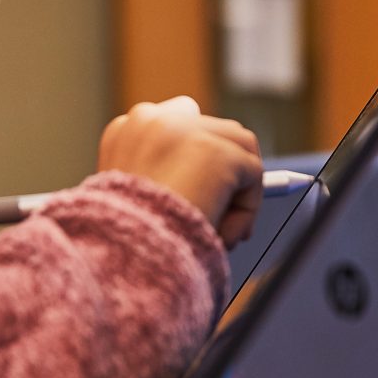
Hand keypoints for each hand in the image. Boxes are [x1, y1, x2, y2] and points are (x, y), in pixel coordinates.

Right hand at [98, 95, 262, 246]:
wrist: (123, 257)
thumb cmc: (126, 244)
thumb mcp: (132, 203)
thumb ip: (164, 179)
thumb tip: (217, 184)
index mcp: (125, 131)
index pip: (178, 122)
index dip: (195, 156)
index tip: (201, 190)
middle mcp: (151, 119)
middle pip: (214, 130)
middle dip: (225, 170)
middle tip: (220, 215)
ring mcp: (186, 131)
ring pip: (240, 149)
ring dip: (237, 193)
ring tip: (219, 233)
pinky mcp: (217, 150)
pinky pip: (253, 174)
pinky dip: (246, 211)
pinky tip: (221, 237)